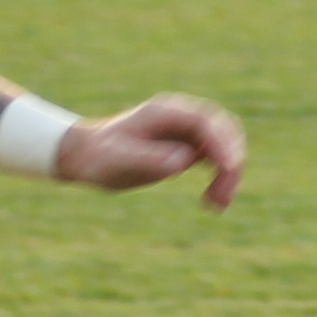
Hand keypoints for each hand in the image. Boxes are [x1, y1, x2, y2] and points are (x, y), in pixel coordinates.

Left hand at [54, 93, 247, 210]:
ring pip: (224, 146)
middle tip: (222, 197)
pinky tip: (211, 201)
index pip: (205, 122)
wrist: (85, 155)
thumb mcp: (118, 159)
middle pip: (223, 131)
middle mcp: (180, 117)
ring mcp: (185, 131)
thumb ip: (149, 157)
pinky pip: (216, 158)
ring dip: (229, 173)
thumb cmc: (98, 156)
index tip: (228, 169)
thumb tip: (184, 159)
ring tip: (217, 205)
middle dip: (230, 162)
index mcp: (165, 112)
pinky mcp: (187, 147)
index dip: (222, 144)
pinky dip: (221, 178)